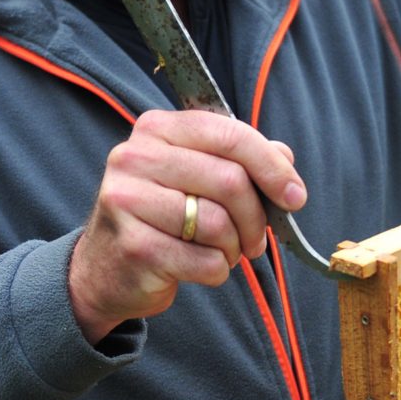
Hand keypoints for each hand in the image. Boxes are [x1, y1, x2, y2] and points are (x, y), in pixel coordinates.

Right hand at [68, 109, 306, 343]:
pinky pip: (205, 261)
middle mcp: (135, 156)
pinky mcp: (134, 246)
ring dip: (234, 247)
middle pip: (230, 180)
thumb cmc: (162, 217)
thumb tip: (286, 158)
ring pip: (219, 223)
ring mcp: (127, 200)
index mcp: (157, 129)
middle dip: (256, 217)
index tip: (295, 197)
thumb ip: (241, 160)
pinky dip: (217, 271)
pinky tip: (201, 267)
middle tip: (256, 240)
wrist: (105, 270)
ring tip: (224, 253)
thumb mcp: (197, 177)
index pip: (230, 134)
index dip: (272, 167)